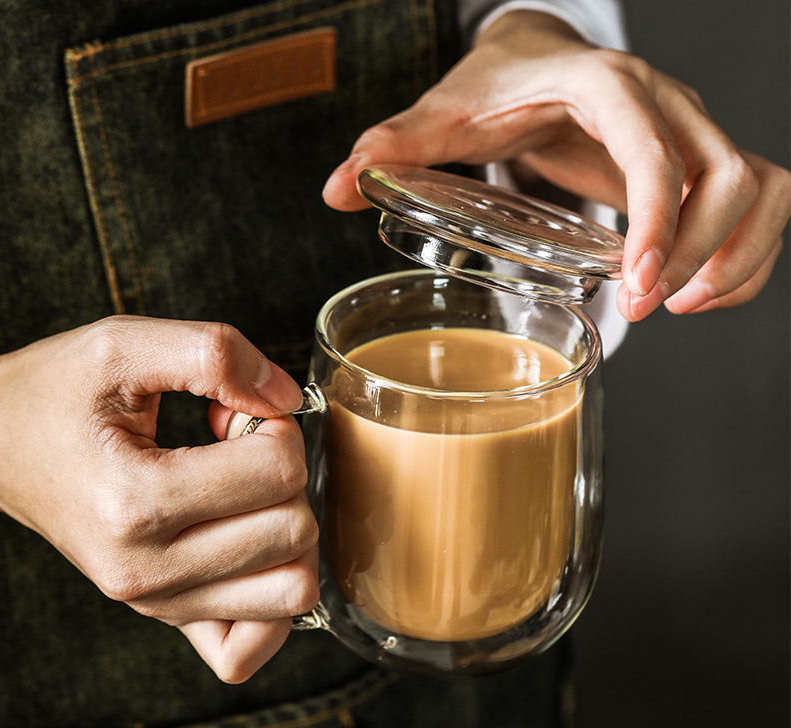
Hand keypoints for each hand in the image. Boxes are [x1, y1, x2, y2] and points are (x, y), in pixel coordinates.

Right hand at [0, 316, 317, 682]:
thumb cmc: (55, 396)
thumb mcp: (124, 345)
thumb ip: (214, 354)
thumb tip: (286, 395)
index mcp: (136, 500)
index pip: (278, 472)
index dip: (278, 428)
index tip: (238, 416)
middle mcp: (146, 569)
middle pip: (293, 531)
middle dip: (287, 476)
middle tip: (240, 451)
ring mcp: (155, 602)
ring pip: (292, 591)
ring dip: (289, 532)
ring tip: (242, 496)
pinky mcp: (163, 616)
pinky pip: (251, 647)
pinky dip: (271, 599)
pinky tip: (249, 548)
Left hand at [323, 11, 789, 320]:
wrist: (535, 58)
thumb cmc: (496, 86)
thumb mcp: (447, 111)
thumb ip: (397, 145)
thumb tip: (338, 187)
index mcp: (606, 88)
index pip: (655, 148)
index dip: (658, 216)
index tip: (636, 282)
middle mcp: (664, 105)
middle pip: (729, 174)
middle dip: (700, 252)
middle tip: (647, 309)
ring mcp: (689, 133)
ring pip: (759, 189)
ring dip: (738, 256)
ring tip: (682, 307)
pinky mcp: (694, 163)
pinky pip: (757, 204)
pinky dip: (744, 256)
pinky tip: (697, 295)